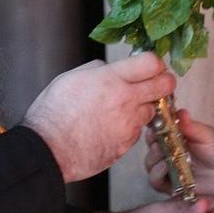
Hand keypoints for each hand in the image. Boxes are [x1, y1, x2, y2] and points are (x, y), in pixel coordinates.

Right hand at [24, 54, 174, 182]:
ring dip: (143, 108)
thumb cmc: (53, 113)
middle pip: (165, 85)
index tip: (150, 65)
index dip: (154, 62)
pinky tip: (111, 128)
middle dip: (164, 82)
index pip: (151, 62)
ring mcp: (129, 125)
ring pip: (151, 111)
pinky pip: (136, 132)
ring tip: (123, 110)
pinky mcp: (126, 145)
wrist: (48, 150)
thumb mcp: (71, 78)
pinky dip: (129, 128)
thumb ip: (98, 71)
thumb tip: (111, 71)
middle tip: (157, 83)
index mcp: (112, 79)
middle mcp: (126, 100)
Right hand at [144, 109, 213, 208]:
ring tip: (166, 156)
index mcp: (173, 134)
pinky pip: (155, 181)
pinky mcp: (167, 184)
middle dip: (153, 142)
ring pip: (150, 163)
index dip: (153, 125)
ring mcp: (165, 168)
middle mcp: (165, 150)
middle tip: (159, 141)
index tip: (155, 124)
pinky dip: (158, 174)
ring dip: (155, 158)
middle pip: (150, 145)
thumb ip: (193, 127)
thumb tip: (181, 112)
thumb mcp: (208, 136)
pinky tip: (167, 168)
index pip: (155, 127)